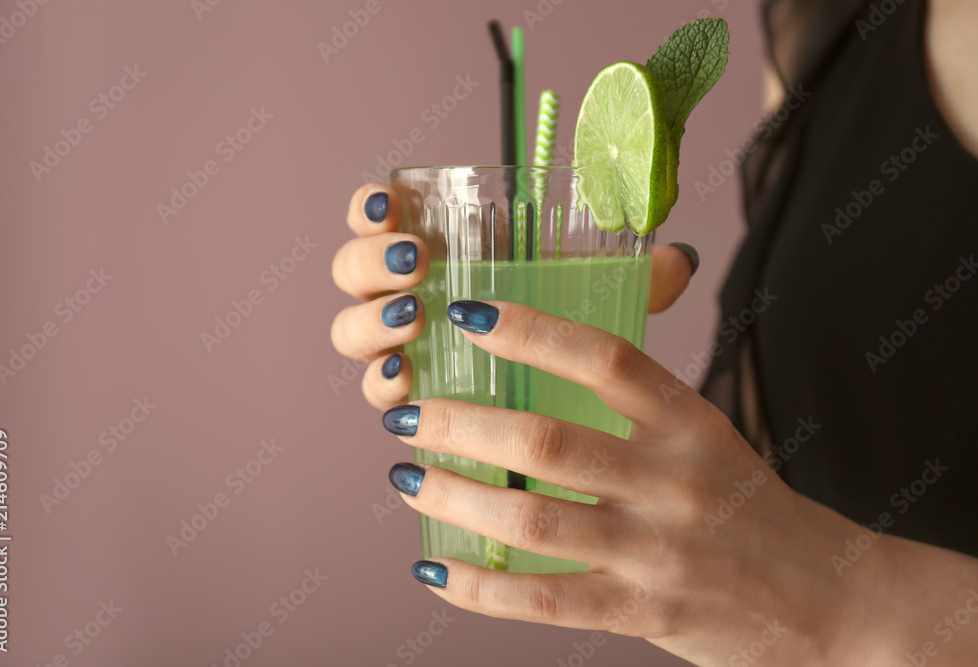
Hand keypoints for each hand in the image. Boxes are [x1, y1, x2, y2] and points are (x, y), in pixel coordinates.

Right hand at [331, 183, 698, 409]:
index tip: (394, 203)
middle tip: (415, 264)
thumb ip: (634, 278)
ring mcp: (400, 348)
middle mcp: (407, 294)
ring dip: (373, 321)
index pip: (382, 214)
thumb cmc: (570, 344)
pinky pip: (375, 388)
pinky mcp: (405, 398)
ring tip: (413, 321)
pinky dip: (381, 381)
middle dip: (371, 261)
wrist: (564, 427)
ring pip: (353, 330)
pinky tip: (405, 381)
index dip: (371, 206)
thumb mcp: (599, 301)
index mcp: (439, 252)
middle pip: (353, 269)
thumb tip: (681, 260)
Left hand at [380, 300, 916, 665]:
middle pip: (546, 441)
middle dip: (458, 424)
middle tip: (404, 410)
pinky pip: (543, 601)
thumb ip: (638, 401)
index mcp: (688, 420)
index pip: (605, 356)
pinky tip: (434, 570)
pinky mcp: (645, 612)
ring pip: (532, 520)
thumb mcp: (707, 435)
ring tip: (404, 476)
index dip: (530, 329)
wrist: (827, 597)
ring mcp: (658, 550)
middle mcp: (672, 479)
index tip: (465, 312)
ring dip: (453, 498)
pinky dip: (479, 588)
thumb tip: (552, 348)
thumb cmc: (747, 505)